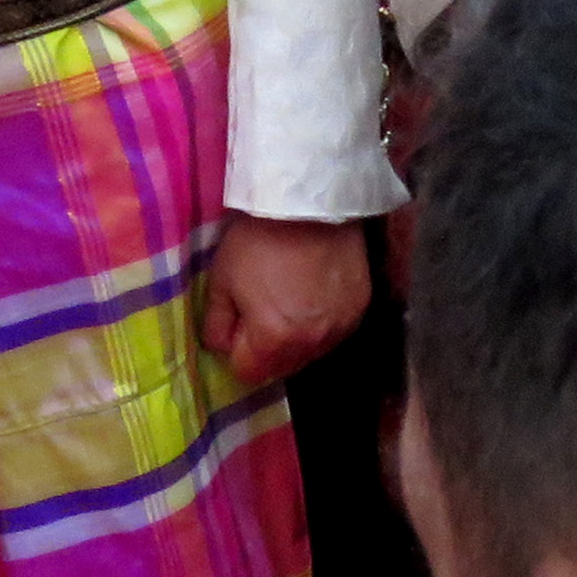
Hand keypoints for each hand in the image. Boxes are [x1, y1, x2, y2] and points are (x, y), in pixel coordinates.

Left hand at [198, 214, 371, 388]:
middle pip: (282, 367)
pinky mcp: (360, 309)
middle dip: (266, 348)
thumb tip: (222, 347)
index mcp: (274, 340)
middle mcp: (312, 343)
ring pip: (311, 351)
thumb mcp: (221, 280)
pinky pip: (334, 331)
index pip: (248, 373)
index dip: (237, 350)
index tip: (238, 322)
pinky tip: (313, 291)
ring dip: (296, 337)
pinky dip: (321, 320)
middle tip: (262, 307)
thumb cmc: (257, 240)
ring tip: (290, 296)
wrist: (308, 203)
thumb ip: (216, 325)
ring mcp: (340, 327)